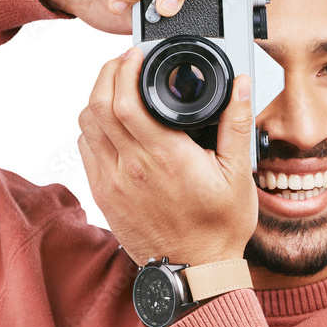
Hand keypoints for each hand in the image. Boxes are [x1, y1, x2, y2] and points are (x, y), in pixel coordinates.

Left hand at [77, 47, 258, 267]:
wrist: (195, 272)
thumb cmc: (219, 226)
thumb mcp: (239, 174)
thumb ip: (237, 124)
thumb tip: (240, 85)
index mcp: (165, 158)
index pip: (125, 101)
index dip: (124, 69)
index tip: (136, 54)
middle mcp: (131, 169)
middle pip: (97, 105)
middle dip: (107, 73)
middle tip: (125, 63)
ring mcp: (112, 183)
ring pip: (85, 125)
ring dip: (97, 99)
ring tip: (118, 88)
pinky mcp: (103, 195)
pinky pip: (85, 149)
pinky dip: (93, 127)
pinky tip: (113, 123)